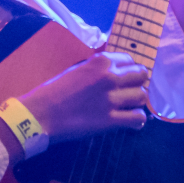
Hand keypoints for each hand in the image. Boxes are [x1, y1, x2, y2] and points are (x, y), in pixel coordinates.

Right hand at [18, 52, 151, 145]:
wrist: (41, 113)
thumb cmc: (54, 91)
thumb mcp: (77, 69)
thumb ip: (97, 69)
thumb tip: (112, 71)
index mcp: (101, 62)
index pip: (130, 60)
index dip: (129, 69)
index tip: (126, 78)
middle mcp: (110, 77)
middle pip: (141, 76)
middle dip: (137, 83)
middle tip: (130, 92)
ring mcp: (112, 99)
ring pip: (142, 97)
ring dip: (137, 102)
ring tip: (129, 107)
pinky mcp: (111, 120)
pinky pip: (137, 118)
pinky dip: (137, 120)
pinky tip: (131, 122)